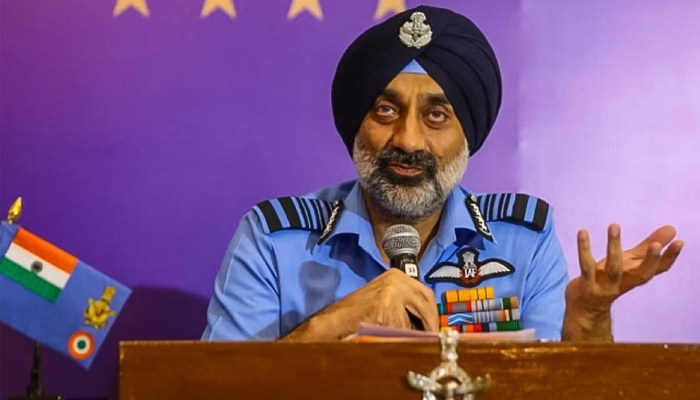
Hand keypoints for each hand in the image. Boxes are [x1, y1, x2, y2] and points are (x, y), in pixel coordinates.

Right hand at [281, 269, 437, 341]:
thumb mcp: (384, 300)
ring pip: (418, 317)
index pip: (425, 293)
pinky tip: (395, 340)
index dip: (431, 313)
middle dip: (430, 323)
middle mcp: (396, 279)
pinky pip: (404, 329)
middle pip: (426, 303)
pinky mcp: (385, 308)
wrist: (334, 323)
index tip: (434, 327)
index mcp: (396, 275)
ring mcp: (391, 292)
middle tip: (433, 338)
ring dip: (418, 332)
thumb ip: (405, 303)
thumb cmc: (358, 314)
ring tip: (415, 341)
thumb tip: (431, 321)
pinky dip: (403, 337)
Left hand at [563, 224, 682, 340]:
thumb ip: (647, 247)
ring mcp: (605, 286)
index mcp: (636, 277)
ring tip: (614, 225)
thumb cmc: (609, 279)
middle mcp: (624, 283)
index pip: (658, 270)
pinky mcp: (586, 285)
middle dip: (650, 260)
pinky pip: (586, 266)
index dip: (669, 258)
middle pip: (641, 274)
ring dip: (614, 246)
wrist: (585, 308)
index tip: (680, 242)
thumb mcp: (629, 263)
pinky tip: (583, 232)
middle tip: (656, 244)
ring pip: (613, 268)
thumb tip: (672, 229)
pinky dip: (584, 249)